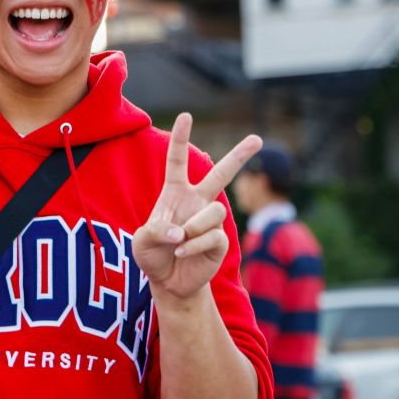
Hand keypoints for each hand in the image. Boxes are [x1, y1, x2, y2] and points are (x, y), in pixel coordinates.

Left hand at [132, 113, 261, 301]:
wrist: (168, 282)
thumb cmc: (152, 255)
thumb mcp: (140, 242)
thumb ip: (155, 231)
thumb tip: (181, 231)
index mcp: (175, 193)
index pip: (177, 161)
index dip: (181, 138)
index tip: (186, 116)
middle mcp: (197, 202)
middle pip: (221, 173)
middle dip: (240, 156)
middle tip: (258, 139)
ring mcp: (210, 221)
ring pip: (214, 211)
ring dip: (194, 226)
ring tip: (179, 242)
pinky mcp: (220, 241)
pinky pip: (213, 236)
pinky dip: (194, 245)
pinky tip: (183, 252)